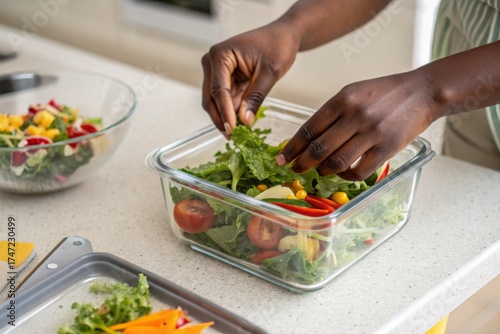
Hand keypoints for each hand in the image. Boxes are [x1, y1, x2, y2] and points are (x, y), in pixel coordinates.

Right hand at [201, 22, 298, 134]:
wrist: (282, 36)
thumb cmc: (277, 46)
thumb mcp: (270, 72)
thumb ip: (255, 96)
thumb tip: (244, 120)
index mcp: (220, 55)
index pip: (218, 90)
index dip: (225, 112)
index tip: (232, 130)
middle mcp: (212, 62)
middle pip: (210, 98)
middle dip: (221, 118)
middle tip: (232, 137)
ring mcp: (216, 71)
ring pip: (215, 102)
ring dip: (225, 117)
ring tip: (237, 135)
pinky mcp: (224, 79)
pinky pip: (225, 100)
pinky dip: (231, 112)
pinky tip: (240, 125)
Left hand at [276, 70, 437, 179]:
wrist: (422, 92)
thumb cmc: (384, 93)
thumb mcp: (353, 93)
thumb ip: (332, 113)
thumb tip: (308, 138)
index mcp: (343, 100)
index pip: (309, 129)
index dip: (292, 147)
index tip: (282, 158)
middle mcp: (355, 116)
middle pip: (319, 148)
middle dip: (302, 163)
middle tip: (295, 170)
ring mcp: (372, 133)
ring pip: (337, 162)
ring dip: (323, 171)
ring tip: (320, 171)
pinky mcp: (387, 149)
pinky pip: (359, 171)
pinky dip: (346, 176)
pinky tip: (344, 173)